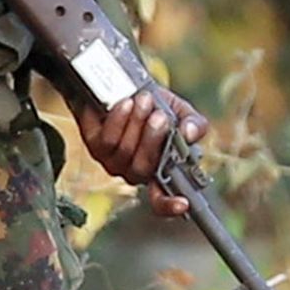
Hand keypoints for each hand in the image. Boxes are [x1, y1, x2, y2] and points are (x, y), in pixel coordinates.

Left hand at [73, 86, 208, 218]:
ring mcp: (114, 162)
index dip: (170, 204)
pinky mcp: (96, 147)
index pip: (161, 199)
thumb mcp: (181, 112)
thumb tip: (189, 133)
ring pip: (126, 150)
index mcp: (160, 170)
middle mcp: (136, 172)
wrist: (123, 85)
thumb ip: (193, 124)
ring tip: (143, 100)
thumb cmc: (156, 105)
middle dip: (153, 139)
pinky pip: (108, 139)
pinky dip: (119, 119)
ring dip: (136, 122)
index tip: (183, 204)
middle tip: (160, 116)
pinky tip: (125, 103)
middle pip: (144, 168)